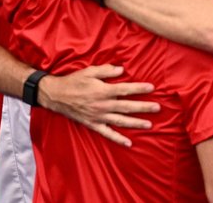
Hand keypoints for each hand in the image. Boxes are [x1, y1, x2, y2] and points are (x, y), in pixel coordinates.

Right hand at [38, 64, 158, 146]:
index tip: (152, 88)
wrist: (55, 95)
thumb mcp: (89, 71)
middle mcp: (102, 105)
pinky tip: (129, 143)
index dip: (139, 89)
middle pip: (127, 107)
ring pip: (120, 121)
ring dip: (136, 123)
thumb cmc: (74, 81)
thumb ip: (106, 71)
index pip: (125, 90)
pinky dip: (118, 139)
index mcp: (103, 91)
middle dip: (143, 107)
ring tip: (149, 125)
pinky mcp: (92, 124)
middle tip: (157, 108)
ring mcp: (98, 116)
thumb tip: (122, 70)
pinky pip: (107, 133)